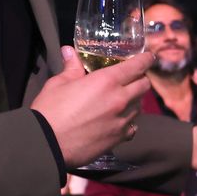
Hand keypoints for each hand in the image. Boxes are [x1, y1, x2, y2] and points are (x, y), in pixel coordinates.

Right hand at [31, 47, 152, 169]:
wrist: (47, 144)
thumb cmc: (50, 110)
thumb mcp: (59, 83)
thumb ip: (71, 67)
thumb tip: (69, 51)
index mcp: (107, 81)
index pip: (138, 66)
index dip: (145, 59)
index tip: (148, 57)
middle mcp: (120, 99)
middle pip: (144, 86)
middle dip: (141, 79)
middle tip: (131, 79)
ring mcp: (122, 121)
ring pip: (139, 107)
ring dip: (134, 101)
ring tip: (122, 101)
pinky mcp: (118, 139)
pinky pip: (132, 127)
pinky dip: (129, 123)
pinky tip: (118, 122)